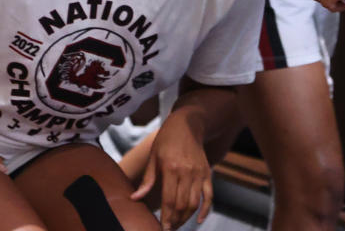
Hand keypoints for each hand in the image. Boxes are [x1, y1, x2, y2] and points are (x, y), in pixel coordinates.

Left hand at [131, 113, 212, 230]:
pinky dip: (205, 210)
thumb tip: (135, 198)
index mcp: (171, 168)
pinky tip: (198, 220)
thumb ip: (147, 180)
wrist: (187, 124)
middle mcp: (187, 172)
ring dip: (186, 218)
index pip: (169, 200)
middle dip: (174, 221)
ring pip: (194, 203)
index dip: (166, 217)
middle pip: (182, 205)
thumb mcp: (153, 157)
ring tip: (177, 224)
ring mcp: (199, 173)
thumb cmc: (166, 140)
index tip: (162, 228)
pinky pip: (209, 196)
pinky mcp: (207, 173)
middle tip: (168, 228)